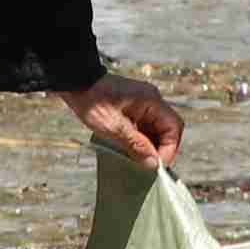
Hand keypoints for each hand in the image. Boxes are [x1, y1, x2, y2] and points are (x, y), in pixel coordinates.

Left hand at [58, 72, 183, 165]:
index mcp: (152, 100)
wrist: (76, 84)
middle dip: (160, 147)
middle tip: (148, 165)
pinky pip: (145, 126)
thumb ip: (136, 145)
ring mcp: (143, 103)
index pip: (174, 126)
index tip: (157, 164)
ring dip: (150, 145)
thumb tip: (153, 163)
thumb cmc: (93, 102)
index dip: (169, 148)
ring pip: (156, 129)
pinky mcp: (134, 107)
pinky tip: (131, 149)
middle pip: (167, 128)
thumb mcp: (114, 127)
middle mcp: (151, 100)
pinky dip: (141, 139)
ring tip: (138, 159)